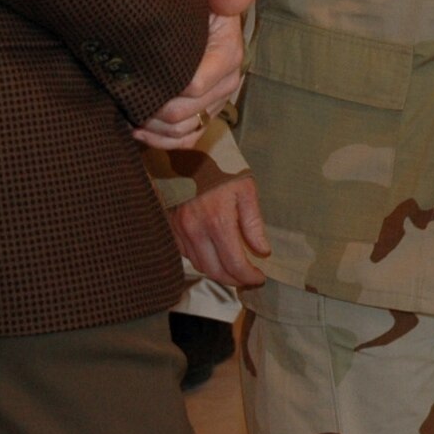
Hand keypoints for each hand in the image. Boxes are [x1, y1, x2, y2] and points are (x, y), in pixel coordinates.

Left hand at [133, 0, 259, 149]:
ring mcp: (215, 102)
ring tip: (128, 110)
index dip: (163, 87)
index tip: (136, 78)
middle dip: (152, 108)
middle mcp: (226, 84)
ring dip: (153, 127)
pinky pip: (186, 139)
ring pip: (184, 131)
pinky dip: (161, 141)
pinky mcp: (205, 113)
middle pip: (185, 113)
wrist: (201, 8)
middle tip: (124, 96)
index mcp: (228, 57)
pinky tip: (137, 130)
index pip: (194, 86)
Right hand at [171, 174, 271, 288]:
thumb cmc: (221, 170)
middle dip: (234, 280)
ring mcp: (180, 231)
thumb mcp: (246, 190)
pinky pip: (186, 254)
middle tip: (248, 278)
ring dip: (217, 272)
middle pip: (215, 271)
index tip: (259, 278)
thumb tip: (262, 251)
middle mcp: (196, 231)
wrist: (188, 153)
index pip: (234, 264)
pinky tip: (214, 255)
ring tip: (233, 269)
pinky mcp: (170, 228)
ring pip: (200, 266)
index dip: (249, 276)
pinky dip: (202, 260)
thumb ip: (253, 223)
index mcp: (218, 222)